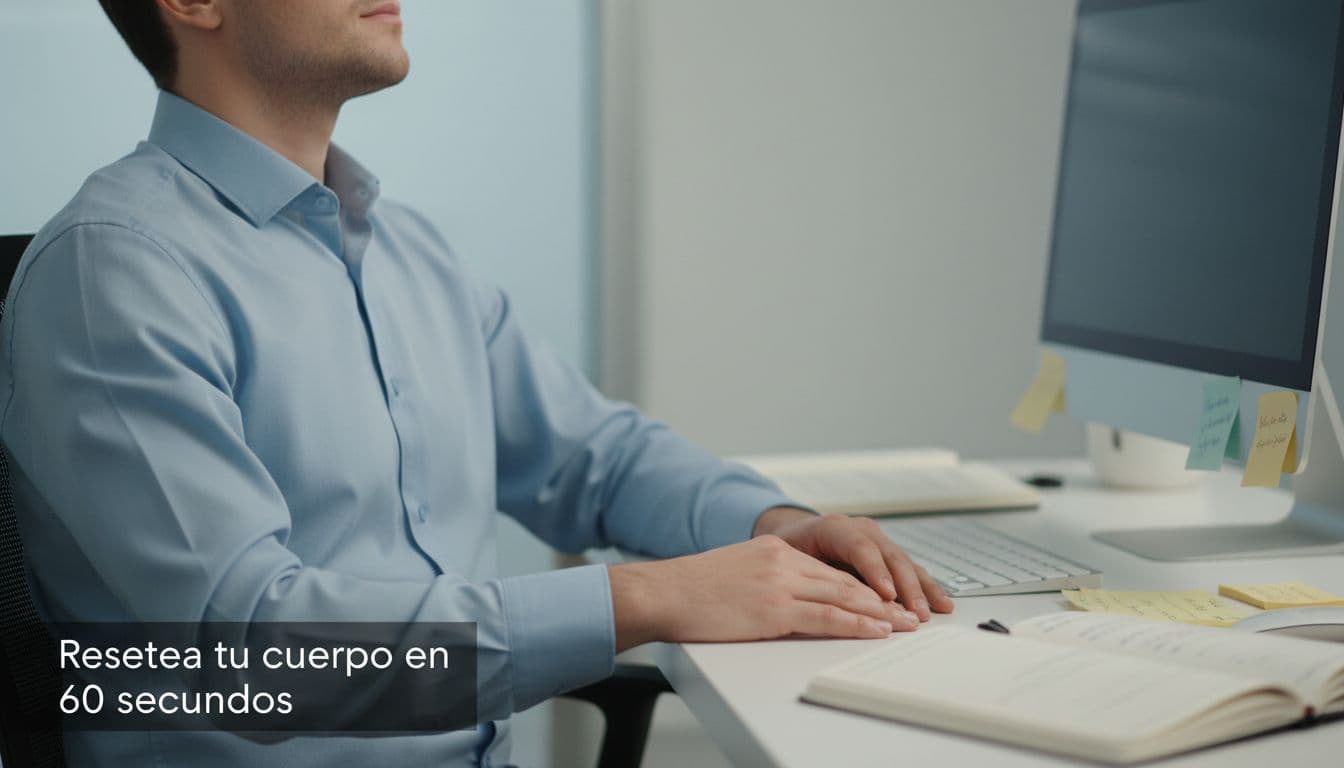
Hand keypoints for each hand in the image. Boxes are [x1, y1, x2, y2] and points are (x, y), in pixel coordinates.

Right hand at [609, 535, 922, 651]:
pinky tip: (874, 630)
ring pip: (842, 597)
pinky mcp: (774, 609)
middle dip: (880, 599)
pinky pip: (825, 617)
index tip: (883, 597)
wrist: (662, 592)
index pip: (828, 569)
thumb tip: (781, 599)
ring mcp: (780, 584)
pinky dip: (855, 624)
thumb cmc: (688, 589)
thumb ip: (763, 578)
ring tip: (903, 624)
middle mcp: (782, 561)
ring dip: (878, 613)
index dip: (860, 585)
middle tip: (908, 611)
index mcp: (774, 550)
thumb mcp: (733, 572)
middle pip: (843, 580)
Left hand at [752, 507, 953, 620]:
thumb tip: (825, 598)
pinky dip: (925, 587)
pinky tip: (941, 602)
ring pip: (904, 563)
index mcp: (834, 528)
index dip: (875, 572)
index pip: (859, 548)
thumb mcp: (788, 556)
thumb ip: (808, 572)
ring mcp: (878, 541)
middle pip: (889, 557)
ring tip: (934, 610)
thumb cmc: (789, 550)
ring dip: (921, 589)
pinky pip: (910, 570)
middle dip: (906, 587)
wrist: (795, 535)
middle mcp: (861, 530)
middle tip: (916, 612)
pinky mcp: (887, 555)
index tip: (887, 595)